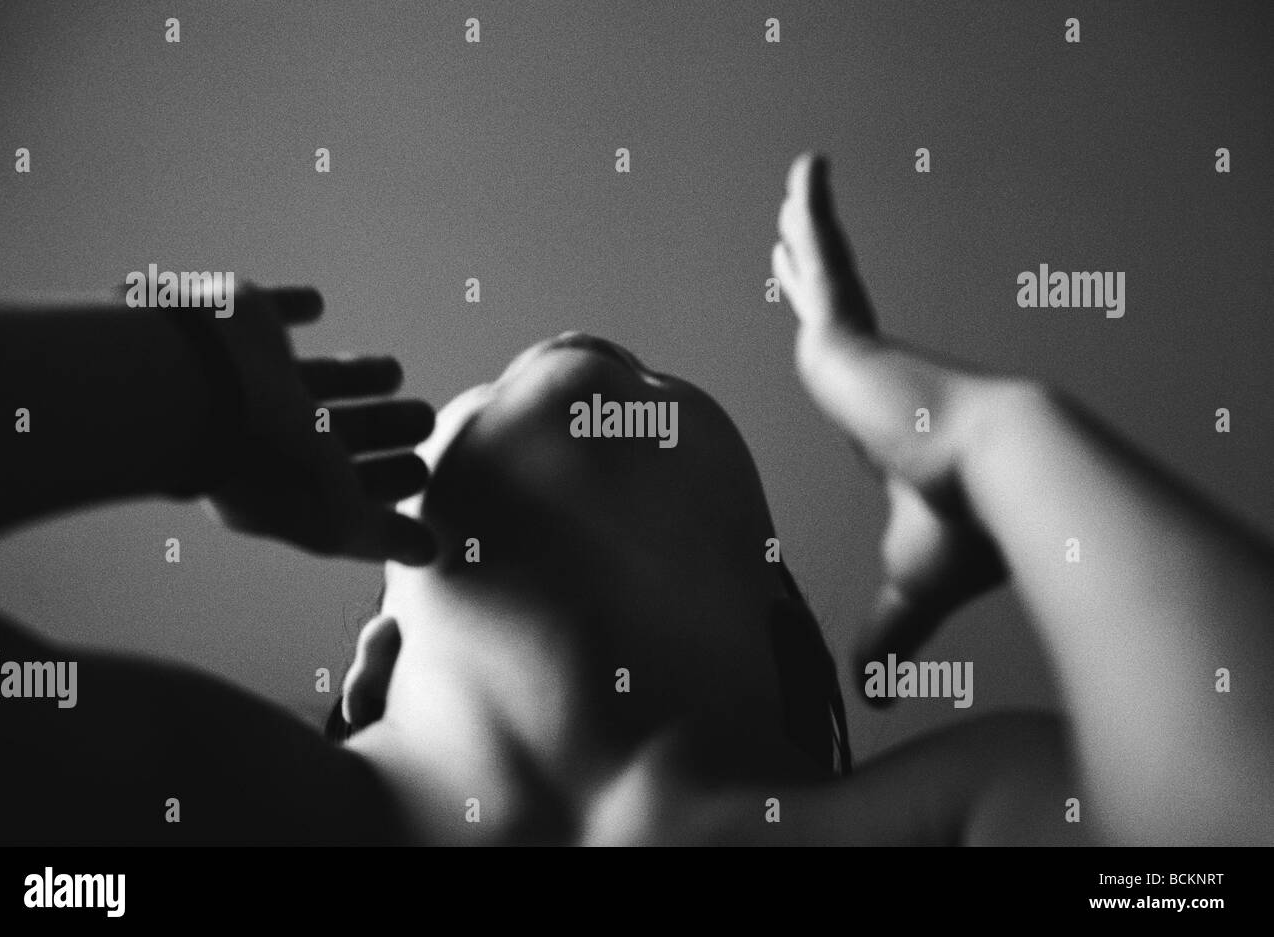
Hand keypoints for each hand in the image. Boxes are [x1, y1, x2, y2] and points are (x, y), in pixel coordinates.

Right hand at [199, 285, 435, 564]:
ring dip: (354, 375)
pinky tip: (311, 303)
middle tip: (423, 419)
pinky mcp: (238, 318)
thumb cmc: (263, 459)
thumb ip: (380, 533)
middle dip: (380, 427)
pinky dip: (291, 306)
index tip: (420, 473)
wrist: (185, 379)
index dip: (380, 482)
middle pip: (331, 431)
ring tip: (393, 371)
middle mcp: (260, 429)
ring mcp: (248, 374)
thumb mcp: (335, 511)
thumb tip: (428, 554)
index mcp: (277, 479)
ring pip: (310, 377)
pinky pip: (269, 309)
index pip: (340, 485)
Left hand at [772, 153, 1005, 684]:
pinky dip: (815, 213)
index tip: (830, 339)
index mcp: (880, 427)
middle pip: (834, 318)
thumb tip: (873, 696)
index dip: (840, 356)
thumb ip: (886, 634)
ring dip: (810, 236)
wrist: (1000, 481)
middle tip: (793, 244)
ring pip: (824, 280)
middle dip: (814, 280)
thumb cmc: (964, 531)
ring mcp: (861, 353)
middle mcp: (873, 381)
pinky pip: (824, 257)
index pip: (853, 382)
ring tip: (797, 190)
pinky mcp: (848, 332)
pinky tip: (805, 172)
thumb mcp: (906, 588)